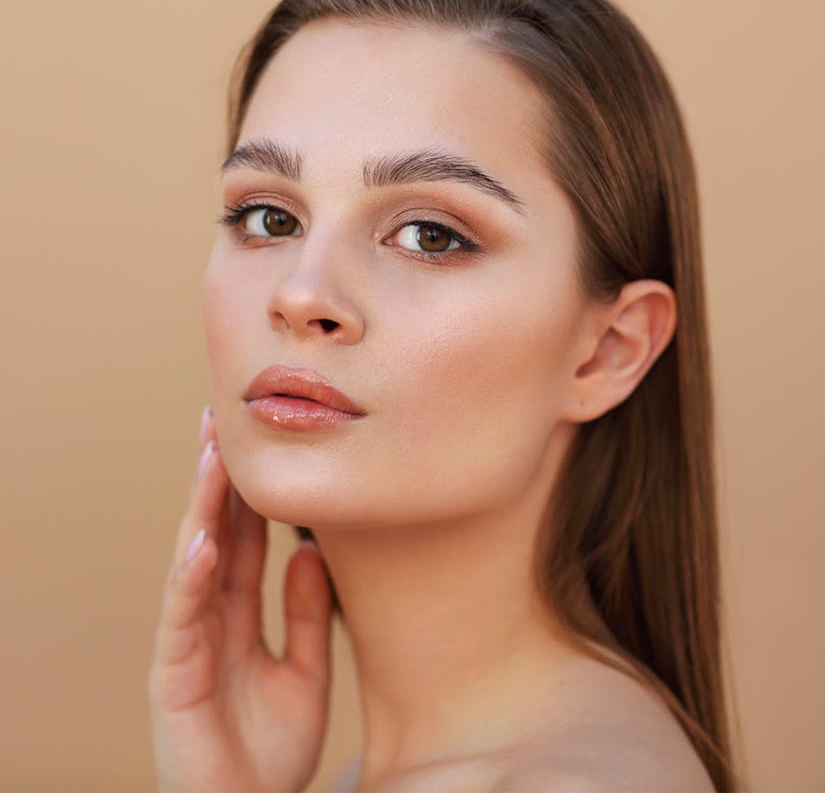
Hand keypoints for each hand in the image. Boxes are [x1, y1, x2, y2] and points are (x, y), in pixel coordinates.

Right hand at [147, 407, 333, 791]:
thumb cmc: (271, 750)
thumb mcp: (305, 672)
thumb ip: (306, 614)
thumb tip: (309, 553)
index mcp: (240, 613)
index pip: (244, 537)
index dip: (249, 490)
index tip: (257, 438)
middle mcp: (210, 617)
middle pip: (215, 534)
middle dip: (218, 479)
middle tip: (222, 418)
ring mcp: (188, 641)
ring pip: (194, 560)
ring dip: (202, 508)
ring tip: (212, 455)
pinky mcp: (173, 675)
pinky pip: (183, 617)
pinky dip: (192, 576)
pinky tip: (204, 539)